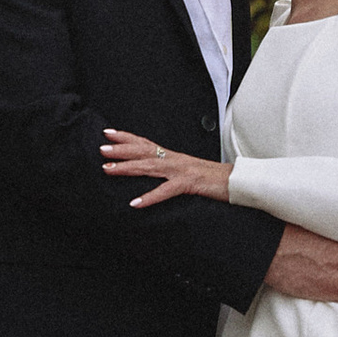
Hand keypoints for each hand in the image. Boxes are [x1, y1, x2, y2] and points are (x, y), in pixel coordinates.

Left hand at [101, 125, 231, 210]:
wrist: (237, 180)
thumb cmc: (213, 178)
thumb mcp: (188, 172)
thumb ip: (170, 172)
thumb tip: (154, 174)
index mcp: (173, 156)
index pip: (146, 142)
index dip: (126, 137)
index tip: (108, 133)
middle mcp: (174, 159)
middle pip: (143, 150)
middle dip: (120, 149)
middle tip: (101, 149)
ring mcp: (181, 170)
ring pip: (149, 166)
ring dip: (127, 167)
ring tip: (108, 170)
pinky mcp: (189, 183)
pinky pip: (166, 191)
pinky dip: (149, 197)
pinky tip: (135, 203)